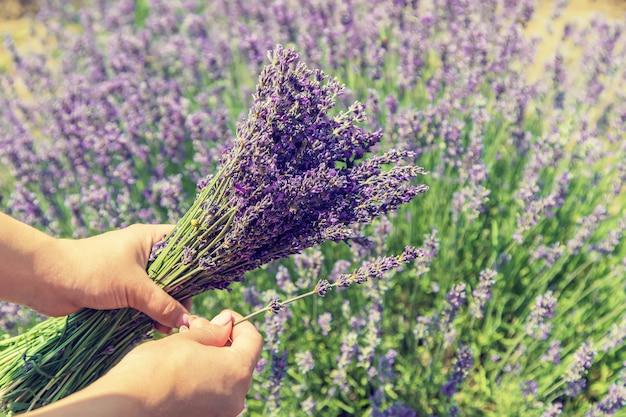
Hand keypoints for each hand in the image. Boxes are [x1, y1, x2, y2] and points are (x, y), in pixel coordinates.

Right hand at [27, 310, 263, 416]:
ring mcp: (222, 412)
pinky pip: (216, 393)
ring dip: (215, 357)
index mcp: (238, 371)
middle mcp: (237, 396)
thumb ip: (213, 331)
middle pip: (242, 359)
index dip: (239, 322)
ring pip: (228, 376)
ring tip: (189, 345)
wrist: (127, 405)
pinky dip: (207, 377)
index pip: (253, 339)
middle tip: (200, 326)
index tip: (221, 315)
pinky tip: (185, 367)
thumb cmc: (156, 367)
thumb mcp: (188, 339)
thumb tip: (226, 325)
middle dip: (224, 339)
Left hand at [38, 224, 189, 331]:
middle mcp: (144, 254)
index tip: (206, 284)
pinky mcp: (120, 291)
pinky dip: (149, 315)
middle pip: (175, 274)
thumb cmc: (92, 271)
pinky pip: (144, 303)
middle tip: (180, 316)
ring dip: (164, 309)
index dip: (197, 262)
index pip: (185, 244)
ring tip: (163, 327)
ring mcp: (132, 273)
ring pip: (160, 291)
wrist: (47, 281)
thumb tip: (187, 322)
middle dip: (179, 296)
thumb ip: (162, 304)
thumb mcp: (133, 287)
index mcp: (149, 239)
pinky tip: (152, 328)